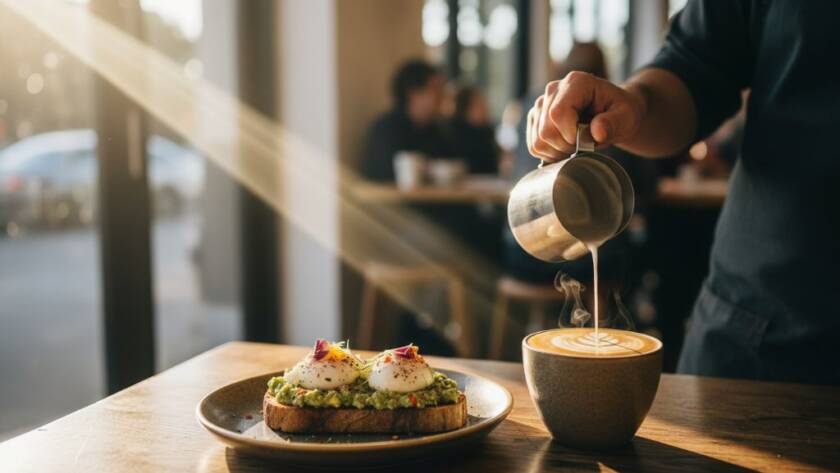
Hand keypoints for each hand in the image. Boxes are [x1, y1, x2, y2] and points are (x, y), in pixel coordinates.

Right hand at [526, 71, 645, 160]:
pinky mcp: (536, 118)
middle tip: (585, 144)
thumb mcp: (626, 116)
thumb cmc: (621, 112)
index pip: (558, 113)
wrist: (613, 113)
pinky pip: (534, 146)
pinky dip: (551, 153)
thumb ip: (613, 123)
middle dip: (567, 146)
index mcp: (575, 82)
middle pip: (545, 131)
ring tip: (577, 144)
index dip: (570, 135)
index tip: (588, 139)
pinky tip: (566, 146)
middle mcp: (553, 89)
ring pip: (538, 141)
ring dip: (559, 151)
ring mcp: (541, 104)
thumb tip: (597, 133)